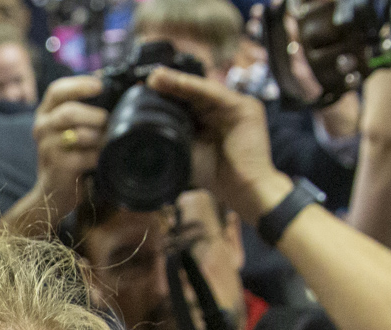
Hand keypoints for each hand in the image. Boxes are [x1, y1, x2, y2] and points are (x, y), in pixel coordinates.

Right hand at [29, 76, 109, 221]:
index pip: (57, 90)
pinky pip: (84, 156)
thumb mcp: (71, 128)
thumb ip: (85, 110)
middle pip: (68, 112)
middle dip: (94, 115)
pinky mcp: (58, 166)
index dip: (79, 85)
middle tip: (106, 122)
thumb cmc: (69, 154)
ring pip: (78, 134)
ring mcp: (47, 148)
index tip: (100, 86)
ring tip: (104, 141)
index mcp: (46, 113)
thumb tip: (119, 90)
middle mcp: (42, 127)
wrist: (54, 191)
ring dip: (97, 137)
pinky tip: (100, 158)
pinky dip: (97, 156)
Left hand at [143, 67, 292, 221]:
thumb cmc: (218, 177)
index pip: (187, 101)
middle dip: (170, 84)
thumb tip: (144, 135)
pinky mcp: (246, 108)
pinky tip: (178, 83)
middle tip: (147, 79)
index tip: (144, 90)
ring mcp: (236, 107)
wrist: (245, 190)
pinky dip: (196, 88)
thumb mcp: (188, 154)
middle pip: (193, 92)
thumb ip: (173, 140)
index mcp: (210, 119)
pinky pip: (216, 95)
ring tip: (157, 78)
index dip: (167, 95)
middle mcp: (223, 110)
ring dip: (179, 82)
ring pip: (203, 89)